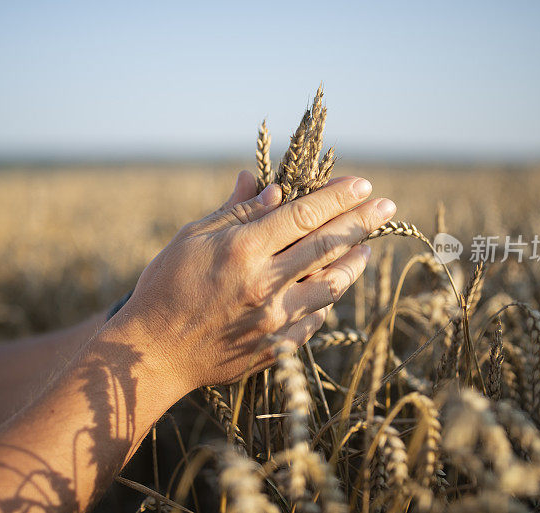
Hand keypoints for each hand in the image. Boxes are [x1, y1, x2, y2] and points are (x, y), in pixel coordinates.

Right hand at [109, 171, 395, 389]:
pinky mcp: (275, 347)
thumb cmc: (164, 287)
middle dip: (361, 222)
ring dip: (354, 263)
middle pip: (327, 246)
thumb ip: (234, 212)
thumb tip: (270, 186)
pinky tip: (332, 288)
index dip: (337, 197)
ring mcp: (273, 320)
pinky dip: (327, 301)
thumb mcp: (192, 238)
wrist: (151, 354)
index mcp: (243, 250)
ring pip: (330, 286)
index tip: (364, 185)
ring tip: (367, 249)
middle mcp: (265, 284)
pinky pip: (314, 321)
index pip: (303, 215)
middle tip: (388, 207)